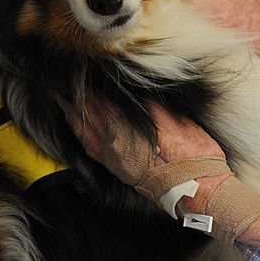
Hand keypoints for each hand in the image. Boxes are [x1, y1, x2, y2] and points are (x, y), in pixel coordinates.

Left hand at [59, 97, 228, 210]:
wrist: (197, 187)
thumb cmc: (191, 153)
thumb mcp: (176, 121)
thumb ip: (152, 105)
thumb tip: (136, 90)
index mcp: (127, 127)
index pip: (103, 101)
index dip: (92, 87)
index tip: (84, 74)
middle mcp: (115, 142)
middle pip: (90, 114)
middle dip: (78, 98)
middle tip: (67, 82)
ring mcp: (114, 156)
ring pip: (85, 132)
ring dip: (73, 115)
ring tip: (62, 101)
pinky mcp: (117, 168)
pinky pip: (91, 150)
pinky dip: (81, 136)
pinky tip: (78, 130)